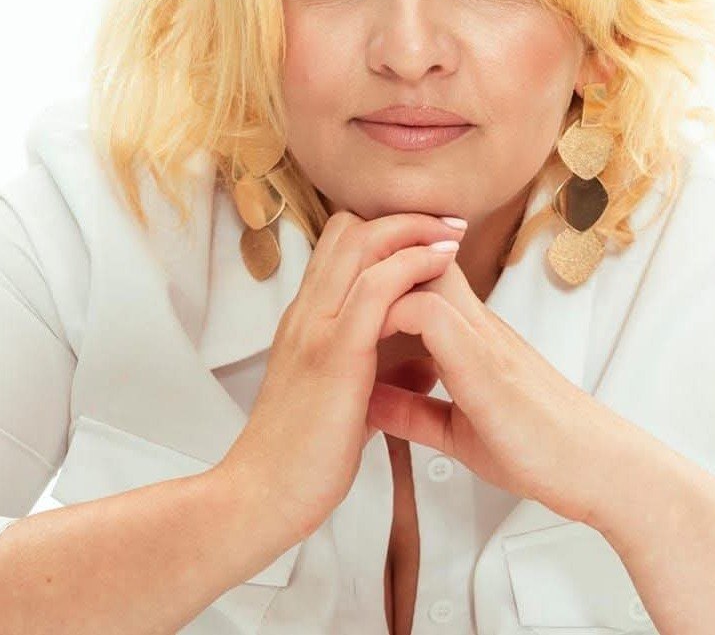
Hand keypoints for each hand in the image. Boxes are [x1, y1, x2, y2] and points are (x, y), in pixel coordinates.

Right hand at [216, 210, 466, 543]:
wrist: (261, 496)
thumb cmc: (304, 453)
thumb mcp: (341, 399)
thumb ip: (376, 372)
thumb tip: (420, 365)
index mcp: (307, 319)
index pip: (339, 245)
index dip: (384, 231)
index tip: (427, 237)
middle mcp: (307, 312)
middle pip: (350, 230)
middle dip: (405, 218)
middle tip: (448, 224)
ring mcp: (317, 327)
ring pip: (362, 244)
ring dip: (415, 229)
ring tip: (453, 234)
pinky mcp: (334, 352)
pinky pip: (376, 286)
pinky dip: (413, 262)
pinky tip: (442, 262)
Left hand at [368, 259, 605, 523]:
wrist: (592, 466)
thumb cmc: (533, 446)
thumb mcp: (457, 427)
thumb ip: (414, 409)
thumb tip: (369, 400)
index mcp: (468, 335)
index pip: (420, 275)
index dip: (382, 271)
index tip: (345, 291)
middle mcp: (475, 323)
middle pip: (419, 257)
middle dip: (378, 257)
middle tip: (339, 280)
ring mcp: (481, 337)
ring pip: (423, 274)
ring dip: (383, 279)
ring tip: (348, 303)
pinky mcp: (484, 363)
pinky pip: (431, 315)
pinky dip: (396, 315)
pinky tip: (369, 336)